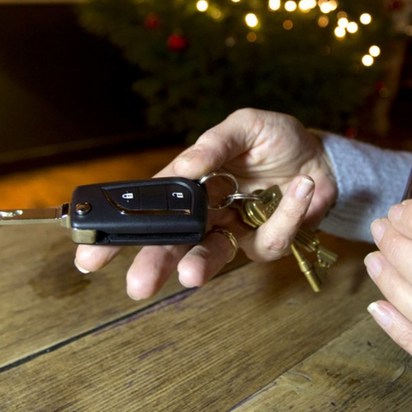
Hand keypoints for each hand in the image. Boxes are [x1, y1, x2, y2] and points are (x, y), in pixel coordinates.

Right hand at [74, 108, 337, 298]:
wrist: (322, 156)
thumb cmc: (276, 139)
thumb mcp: (246, 126)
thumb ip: (215, 144)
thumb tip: (185, 166)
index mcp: (190, 182)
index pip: (149, 207)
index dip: (118, 231)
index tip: (89, 254)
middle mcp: (206, 211)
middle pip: (172, 243)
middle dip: (152, 264)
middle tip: (137, 285)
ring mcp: (234, 229)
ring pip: (210, 256)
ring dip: (199, 266)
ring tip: (189, 276)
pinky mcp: (266, 241)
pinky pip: (268, 240)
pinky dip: (287, 214)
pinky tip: (300, 186)